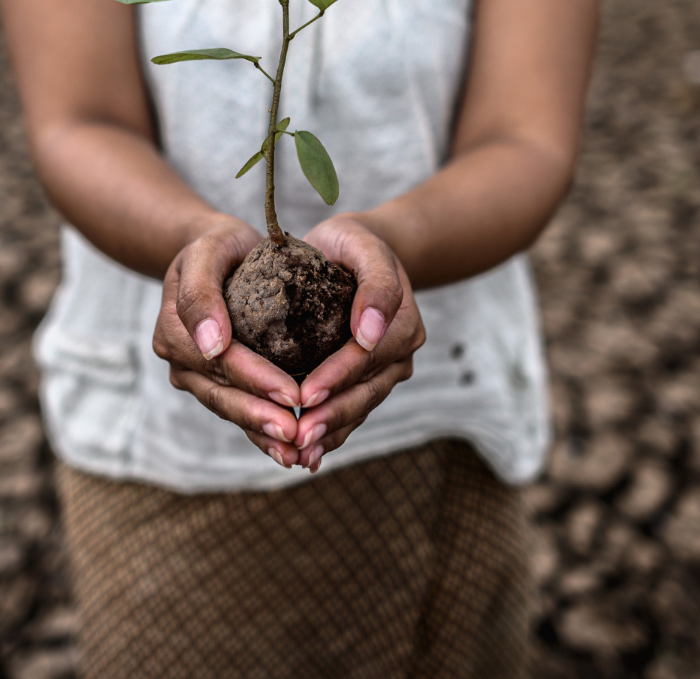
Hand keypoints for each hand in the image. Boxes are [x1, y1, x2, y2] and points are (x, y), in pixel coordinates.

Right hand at [152, 215, 307, 467]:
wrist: (218, 252)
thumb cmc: (219, 245)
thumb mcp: (209, 249)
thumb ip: (200, 291)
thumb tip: (209, 345)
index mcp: (175, 329)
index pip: (221, 361)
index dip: (256, 380)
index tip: (293, 395)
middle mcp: (180, 359)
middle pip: (223, 393)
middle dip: (260, 416)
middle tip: (298, 434)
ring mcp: (194, 375)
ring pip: (229, 408)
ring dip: (261, 433)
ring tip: (297, 452)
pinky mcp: (214, 383)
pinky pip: (237, 409)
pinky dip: (260, 432)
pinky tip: (287, 450)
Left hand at [291, 214, 425, 472]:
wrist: (356, 251)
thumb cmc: (353, 244)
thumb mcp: (363, 245)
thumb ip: (376, 283)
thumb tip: (371, 332)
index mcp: (402, 323)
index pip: (365, 358)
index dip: (336, 378)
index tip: (304, 396)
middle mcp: (399, 354)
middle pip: (365, 392)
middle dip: (331, 416)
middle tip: (298, 438)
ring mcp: (386, 371)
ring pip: (359, 408)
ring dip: (330, 433)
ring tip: (299, 454)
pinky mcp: (369, 382)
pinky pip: (352, 411)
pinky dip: (331, 433)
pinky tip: (306, 454)